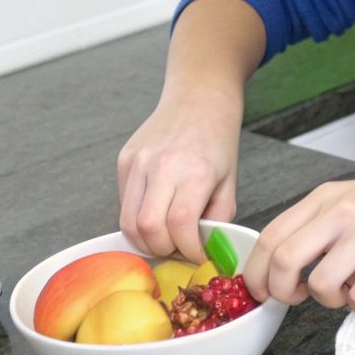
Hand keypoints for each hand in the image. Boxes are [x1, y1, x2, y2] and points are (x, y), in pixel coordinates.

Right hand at [117, 89, 243, 263]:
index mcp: (194, 172)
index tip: (196, 256)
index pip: (180, 226)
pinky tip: (155, 213)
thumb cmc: (218, 141)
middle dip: (163, 250)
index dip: (188, 251)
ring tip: (163, 238)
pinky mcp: (125, 160)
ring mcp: (138, 162)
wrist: (198, 98)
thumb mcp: (230, 183)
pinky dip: (137, 218)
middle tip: (177, 249)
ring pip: (128, 221)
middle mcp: (161, 166)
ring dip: (145, 240)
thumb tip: (202, 250)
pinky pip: (124, 203)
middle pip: (148, 228)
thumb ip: (217, 219)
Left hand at [241, 167, 354, 310]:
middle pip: (284, 260)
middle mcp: (342, 211)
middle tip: (295, 300)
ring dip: (327, 300)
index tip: (262, 291)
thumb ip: (318, 224)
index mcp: (325, 198)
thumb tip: (282, 264)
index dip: (257, 272)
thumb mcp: (352, 199)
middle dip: (280, 292)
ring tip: (345, 293)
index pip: (270, 236)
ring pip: (321, 283)